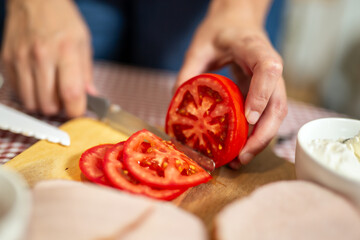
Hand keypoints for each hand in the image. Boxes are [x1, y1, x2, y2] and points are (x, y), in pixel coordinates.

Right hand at [1, 0, 95, 116]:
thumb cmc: (62, 20)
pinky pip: (17, 92)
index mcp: (65, 51)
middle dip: (59, 109)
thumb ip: (87, 73)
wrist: (34, 0)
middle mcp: (41, 56)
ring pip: (31, 103)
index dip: (76, 110)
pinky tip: (37, 82)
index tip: (79, 111)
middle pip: (48, 104)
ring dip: (42, 104)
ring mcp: (20, 59)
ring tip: (50, 92)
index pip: (71, 93)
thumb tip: (91, 97)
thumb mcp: (83, 42)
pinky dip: (28, 94)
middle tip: (64, 100)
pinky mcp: (6, 61)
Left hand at [176, 0, 286, 166]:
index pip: (268, 70)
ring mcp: (271, 82)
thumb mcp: (198, 46)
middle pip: (278, 103)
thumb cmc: (220, 30)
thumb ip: (188, 73)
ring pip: (275, 115)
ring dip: (260, 140)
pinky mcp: (265, 92)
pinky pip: (265, 116)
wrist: (237, 22)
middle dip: (263, 134)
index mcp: (254, 48)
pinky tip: (239, 149)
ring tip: (238, 160)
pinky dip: (255, 135)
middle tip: (241, 157)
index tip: (248, 118)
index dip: (261, 95)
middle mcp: (270, 67)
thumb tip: (177, 107)